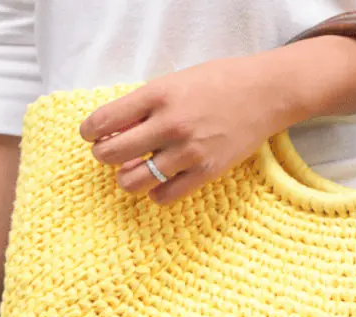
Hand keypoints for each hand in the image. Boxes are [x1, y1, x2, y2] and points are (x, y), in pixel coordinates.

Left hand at [79, 54, 301, 203]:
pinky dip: (155, 193)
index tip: (92, 136)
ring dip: (126, 178)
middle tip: (111, 154)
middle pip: (112, 153)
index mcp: (157, 95)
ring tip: (132, 172)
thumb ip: (145, 103)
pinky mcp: (207, 171)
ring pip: (134, 180)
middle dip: (104, 155)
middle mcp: (169, 124)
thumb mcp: (175, 81)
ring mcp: (188, 151)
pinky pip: (166, 195)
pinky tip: (159, 183)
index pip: (103, 121)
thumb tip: (114, 129)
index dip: (89, 132)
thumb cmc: (219, 82)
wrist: (265, 93)